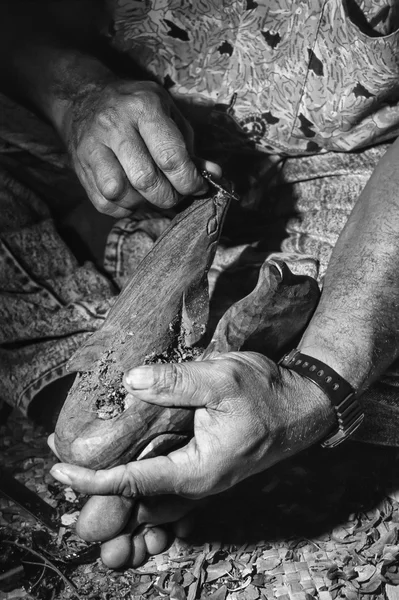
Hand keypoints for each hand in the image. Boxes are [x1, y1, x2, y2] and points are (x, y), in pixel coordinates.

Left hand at [50, 352, 334, 499]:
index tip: (58, 467)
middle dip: (94, 477)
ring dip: (112, 473)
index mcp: (198, 471)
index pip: (133, 482)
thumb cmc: (268, 394)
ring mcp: (200, 476)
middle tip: (59, 456)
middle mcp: (196, 482)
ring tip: (82, 455)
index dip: (92, 477)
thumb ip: (176, 383)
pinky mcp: (204, 463)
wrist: (304, 406)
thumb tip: (131, 382)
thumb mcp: (222, 380)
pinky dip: (135, 466)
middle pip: (134, 491)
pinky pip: (161, 474)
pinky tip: (122, 449)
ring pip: (147, 485)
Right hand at [60, 78, 219, 216]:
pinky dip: (123, 208)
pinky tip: (132, 196)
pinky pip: (103, 202)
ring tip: (152, 195)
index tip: (198, 188)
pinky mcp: (78, 164)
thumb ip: (190, 147)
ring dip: (142, 203)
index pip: (170, 157)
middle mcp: (115, 125)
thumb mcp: (168, 115)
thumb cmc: (136, 108)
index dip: (189, 182)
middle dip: (168, 197)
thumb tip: (214, 176)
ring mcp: (92, 146)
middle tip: (176, 195)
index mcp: (143, 107)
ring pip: (119, 192)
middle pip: (145, 180)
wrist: (85, 96)